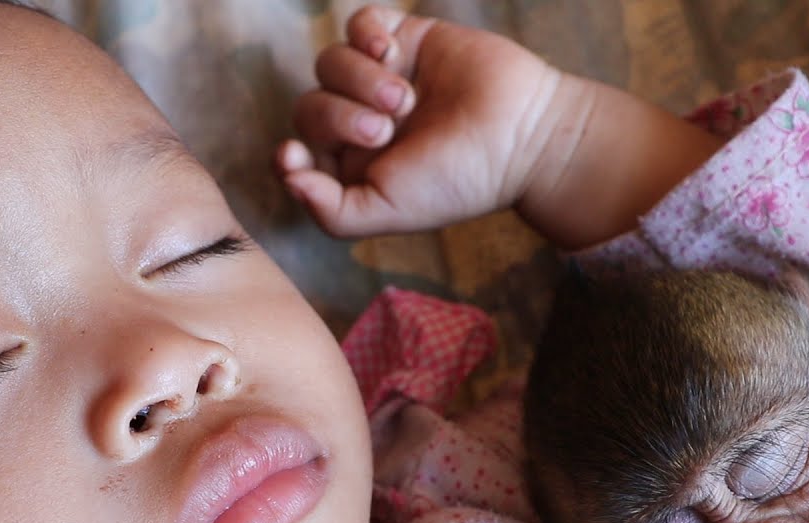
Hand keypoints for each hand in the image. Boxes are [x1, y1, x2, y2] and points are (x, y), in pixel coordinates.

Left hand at [276, 6, 563, 236]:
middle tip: (384, 130)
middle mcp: (360, 123)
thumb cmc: (457, 180)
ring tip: (405, 98)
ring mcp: (379, 78)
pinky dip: (364, 34)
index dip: (287, 155)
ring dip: (359, 79)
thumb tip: (289, 180)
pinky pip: (357, 24)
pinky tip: (389, 51)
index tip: (292, 156)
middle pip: (310, 107)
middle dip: (339, 118)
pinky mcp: (404, 39)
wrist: (521, 136)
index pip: (296, 156)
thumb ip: (332, 212)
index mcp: (352, 167)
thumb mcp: (389, 211)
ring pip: (329, 63)